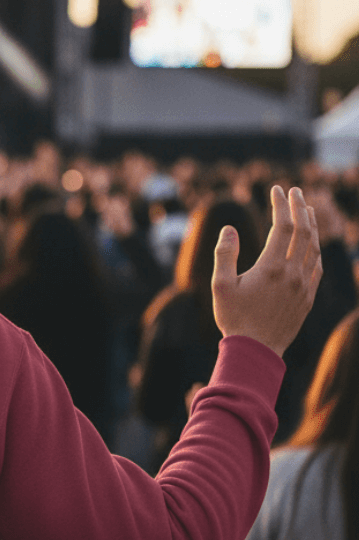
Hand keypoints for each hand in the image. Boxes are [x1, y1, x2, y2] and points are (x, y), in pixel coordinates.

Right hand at [212, 185, 321, 356]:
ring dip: (312, 225)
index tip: (276, 189)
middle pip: (303, 231)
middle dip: (299, 207)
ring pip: (314, 247)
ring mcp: (304, 285)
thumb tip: (229, 228)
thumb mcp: (220, 286)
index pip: (282, 226)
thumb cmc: (234, 318)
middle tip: (295, 191)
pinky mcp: (308, 297)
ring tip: (307, 210)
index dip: (280, 204)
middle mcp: (292, 273)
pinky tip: (311, 244)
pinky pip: (318, 266)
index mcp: (271, 267)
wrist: (256, 350)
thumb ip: (225, 254)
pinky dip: (316, 249)